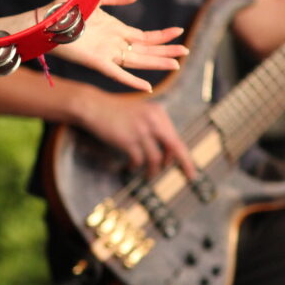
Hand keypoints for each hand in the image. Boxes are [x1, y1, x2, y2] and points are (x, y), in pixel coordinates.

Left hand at [49, 0, 188, 91]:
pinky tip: (147, 87)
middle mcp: (115, 44)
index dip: (162, 36)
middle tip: (186, 52)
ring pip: (138, 61)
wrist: (46, 21)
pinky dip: (132, 80)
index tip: (179, 31)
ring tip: (176, 64)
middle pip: (146, 50)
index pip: (145, 36)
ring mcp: (107, 54)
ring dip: (157, 63)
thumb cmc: (66, 10)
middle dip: (166, 51)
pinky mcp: (97, 62)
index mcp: (116, 30)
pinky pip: (118, 74)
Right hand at [72, 86, 196, 178]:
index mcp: (158, 112)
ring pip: (156, 158)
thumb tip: (168, 151)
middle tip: (187, 177)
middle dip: (182, 164)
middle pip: (174, 147)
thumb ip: (155, 126)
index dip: (184, 157)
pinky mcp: (128, 140)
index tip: (191, 171)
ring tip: (148, 175)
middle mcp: (153, 120)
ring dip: (153, 170)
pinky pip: (139, 160)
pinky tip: (130, 167)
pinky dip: (135, 166)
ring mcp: (141, 130)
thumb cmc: (116, 111)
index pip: (176, 138)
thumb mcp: (140, 112)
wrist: (93, 106)